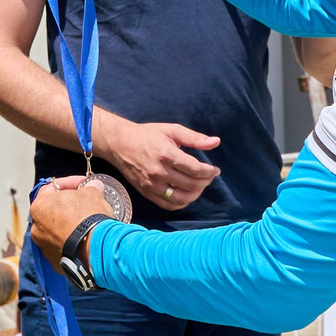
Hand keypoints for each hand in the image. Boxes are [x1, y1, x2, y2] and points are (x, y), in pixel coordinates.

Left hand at [28, 176, 101, 268]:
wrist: (96, 248)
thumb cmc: (89, 217)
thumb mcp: (92, 193)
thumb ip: (90, 188)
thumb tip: (95, 186)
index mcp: (40, 206)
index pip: (52, 188)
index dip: (70, 183)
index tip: (83, 184)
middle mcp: (36, 227)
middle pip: (52, 211)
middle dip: (68, 206)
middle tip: (84, 204)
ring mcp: (44, 246)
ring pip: (56, 231)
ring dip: (68, 226)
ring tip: (86, 224)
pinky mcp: (55, 261)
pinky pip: (63, 247)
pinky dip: (72, 243)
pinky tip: (85, 240)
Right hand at [104, 118, 221, 209]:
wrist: (120, 144)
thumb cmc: (148, 135)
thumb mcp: (172, 130)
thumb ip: (194, 138)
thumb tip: (216, 142)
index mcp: (166, 154)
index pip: (195, 170)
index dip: (210, 172)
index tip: (215, 170)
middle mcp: (159, 172)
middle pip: (191, 185)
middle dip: (205, 182)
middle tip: (209, 176)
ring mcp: (151, 185)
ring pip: (182, 198)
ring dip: (196, 194)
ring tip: (199, 185)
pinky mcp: (146, 192)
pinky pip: (168, 205)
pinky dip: (181, 203)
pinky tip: (186, 194)